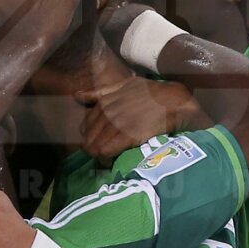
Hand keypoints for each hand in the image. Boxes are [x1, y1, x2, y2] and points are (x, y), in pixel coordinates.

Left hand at [77, 77, 211, 163]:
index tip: (98, 143)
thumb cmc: (150, 93)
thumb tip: (76, 96)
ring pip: (95, 146)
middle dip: (92, 148)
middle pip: (89, 138)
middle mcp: (107, 112)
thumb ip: (99, 92)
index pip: (85, 126)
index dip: (90, 137)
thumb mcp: (123, 85)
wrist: (172, 101)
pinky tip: (110, 162)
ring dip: (98, 156)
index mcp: (104, 101)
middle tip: (101, 155)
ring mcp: (116, 124)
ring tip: (105, 161)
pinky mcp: (127, 135)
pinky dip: (105, 159)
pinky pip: (106, 151)